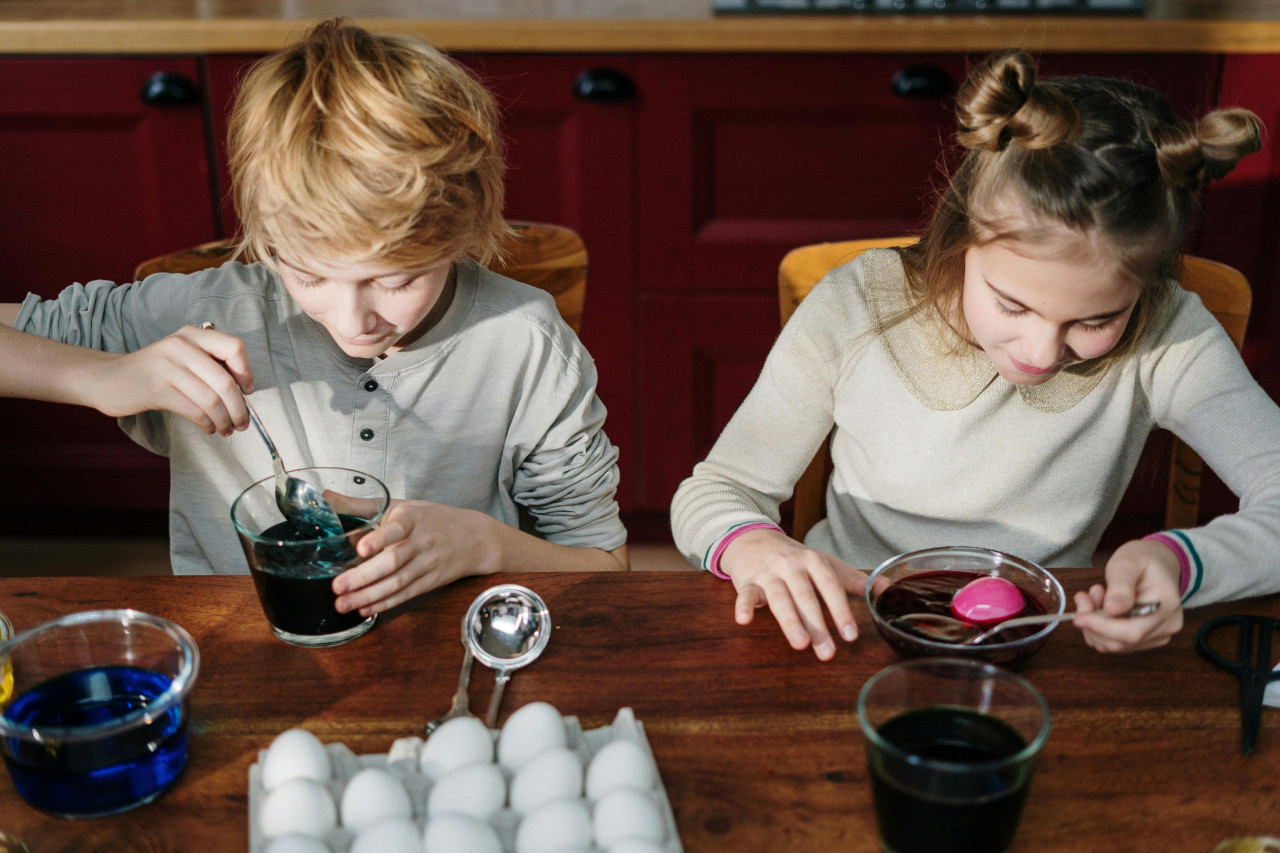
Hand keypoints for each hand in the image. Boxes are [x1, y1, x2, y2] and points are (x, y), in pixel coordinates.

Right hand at [80, 324, 252, 435]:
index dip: (246, 372)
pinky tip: (209, 427)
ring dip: (224, 420)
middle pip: (225, 382)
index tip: (248, 391)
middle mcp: (181, 346)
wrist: (109, 378)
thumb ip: (210, 364)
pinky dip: (207, 423)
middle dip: (239, 408)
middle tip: (242, 423)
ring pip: (211, 400)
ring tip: (227, 428)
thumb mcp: (182, 355)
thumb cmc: (155, 371)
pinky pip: (194, 410)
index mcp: (193, 335)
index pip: (234, 347)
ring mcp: (168, 366)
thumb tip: (244, 391)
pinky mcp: (157, 389)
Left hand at [331, 500, 502, 615]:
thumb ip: (362, 505)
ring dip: (369, 595)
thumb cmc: (431, 519)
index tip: (361, 548)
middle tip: (337, 586)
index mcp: (412, 518)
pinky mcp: (430, 581)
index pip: (397, 528)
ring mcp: (427, 564)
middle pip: (393, 561)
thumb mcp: (400, 505)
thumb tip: (325, 498)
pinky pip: (406, 594)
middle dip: (364, 576)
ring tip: (343, 604)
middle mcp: (421, 542)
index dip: (380, 538)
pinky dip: (385, 604)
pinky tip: (365, 609)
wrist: (474, 538)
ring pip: (397, 582)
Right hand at [720, 527, 876, 661]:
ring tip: (800, 644)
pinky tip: (744, 620)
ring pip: (779, 598)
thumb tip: (887, 588)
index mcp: (814, 561)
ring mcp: (768, 573)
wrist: (754, 539)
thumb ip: (852, 578)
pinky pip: (745, 594)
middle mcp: (791, 566)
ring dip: (789, 620)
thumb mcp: (824, 563)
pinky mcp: (747, 581)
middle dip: (817, 624)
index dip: (841, 611)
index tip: (850, 635)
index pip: (830, 586)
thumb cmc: (793, 557)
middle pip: (806, 596)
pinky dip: (744, 606)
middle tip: (827, 652)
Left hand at [1073, 538, 1183, 652]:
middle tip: (1083, 598)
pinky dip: (1101, 628)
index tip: (1078, 617)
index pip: (1132, 632)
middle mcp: (1166, 627)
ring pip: (1115, 645)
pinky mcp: (1146, 639)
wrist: (1158, 562)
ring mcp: (1158, 635)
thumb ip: (1120, 585)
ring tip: (1095, 596)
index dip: (1101, 628)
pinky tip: (1101, 607)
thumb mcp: (1128, 563)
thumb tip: (1112, 610)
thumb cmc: (1143, 560)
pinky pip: (1116, 642)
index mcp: (1166, 607)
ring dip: (1095, 625)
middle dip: (1093, 624)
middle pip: (1121, 643)